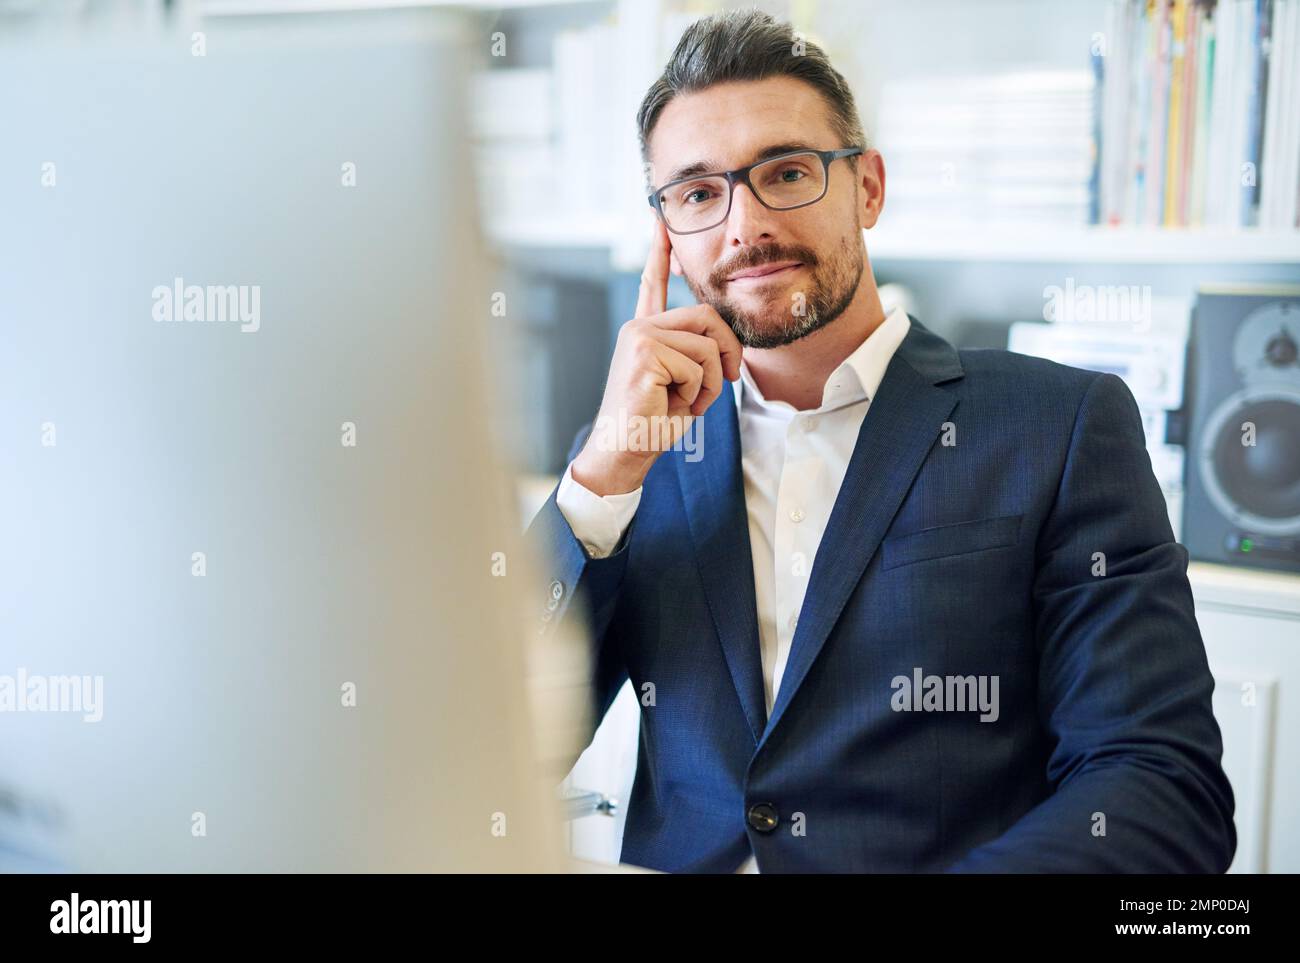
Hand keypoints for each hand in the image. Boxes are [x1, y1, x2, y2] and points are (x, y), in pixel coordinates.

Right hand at [572, 219, 741, 495]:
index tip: (661, 220)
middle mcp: (639, 328)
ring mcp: (639, 338)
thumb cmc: (653, 422)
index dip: (659, 252)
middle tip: (729, 379)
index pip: (653, 284)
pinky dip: (699, 393)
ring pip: (707, 346)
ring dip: (711, 382)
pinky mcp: (644, 354)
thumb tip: (726, 344)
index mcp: (644, 332)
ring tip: (688, 401)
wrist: (625, 450)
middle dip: (728, 350)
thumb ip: (697, 354)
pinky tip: (675, 405)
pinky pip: (698, 366)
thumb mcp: (683, 382)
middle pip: (706, 316)